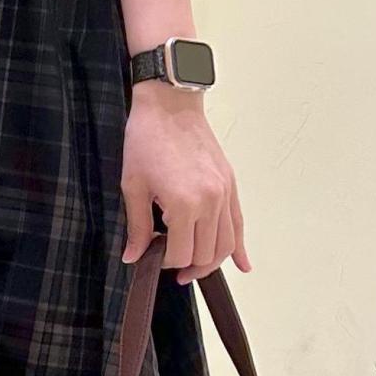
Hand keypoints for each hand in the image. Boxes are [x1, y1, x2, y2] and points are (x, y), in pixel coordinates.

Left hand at [120, 81, 249, 283]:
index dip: (165, 262)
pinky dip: (239, 247)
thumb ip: (137, 227)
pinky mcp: (230, 185)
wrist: (169, 106)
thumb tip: (134, 257)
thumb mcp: (133, 186)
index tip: (153, 257)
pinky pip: (239, 224)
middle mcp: (210, 202)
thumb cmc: (147, 140)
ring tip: (194, 269)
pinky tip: (242, 265)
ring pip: (226, 244)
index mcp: (183, 205)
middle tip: (170, 266)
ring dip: (211, 262)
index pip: (180, 253)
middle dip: (187, 266)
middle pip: (205, 254)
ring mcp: (224, 194)